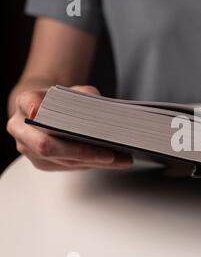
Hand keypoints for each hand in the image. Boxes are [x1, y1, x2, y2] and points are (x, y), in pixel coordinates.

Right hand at [6, 85, 132, 170]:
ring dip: (96, 161)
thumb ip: (82, 93)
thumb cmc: (60, 100)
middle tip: (110, 154)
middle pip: (48, 146)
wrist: (46, 111)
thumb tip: (96, 103)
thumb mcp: (72, 90)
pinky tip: (115, 161)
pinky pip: (70, 166)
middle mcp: (22, 128)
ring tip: (122, 159)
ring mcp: (29, 149)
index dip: (34, 108)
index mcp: (25, 103)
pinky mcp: (43, 163)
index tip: (40, 111)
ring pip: (63, 160)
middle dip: (83, 152)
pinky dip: (94, 163)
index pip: (29, 103)